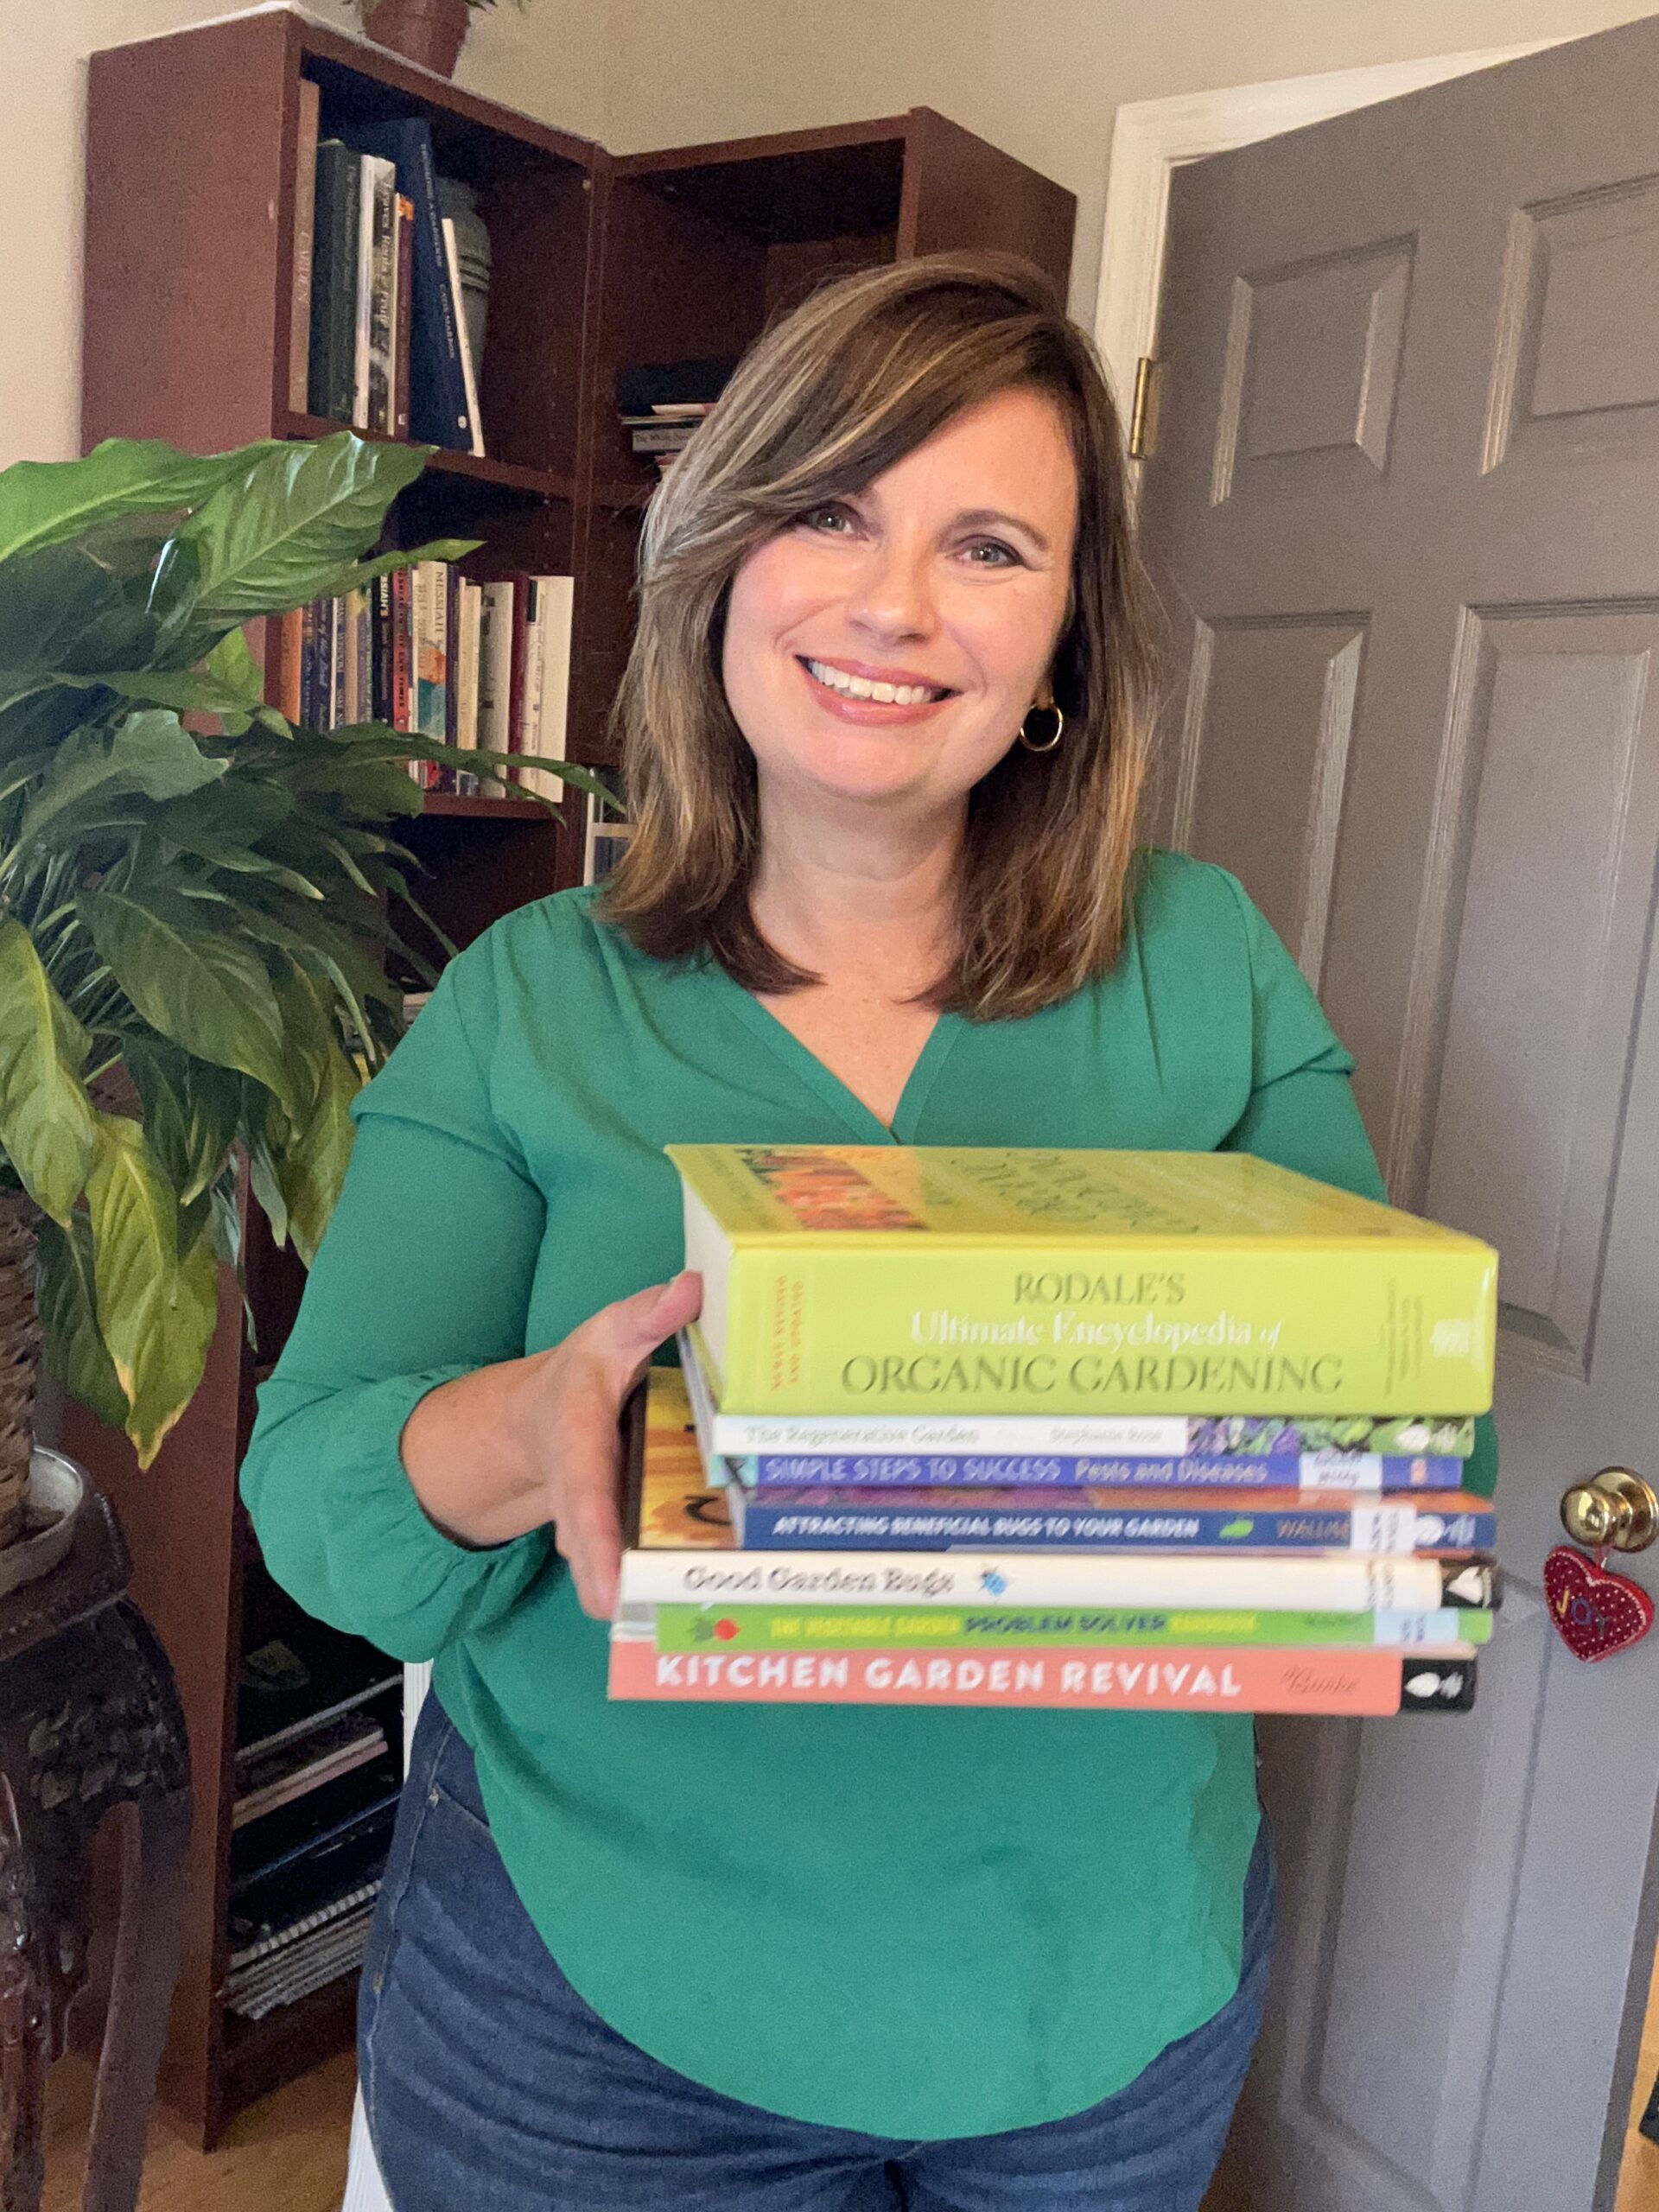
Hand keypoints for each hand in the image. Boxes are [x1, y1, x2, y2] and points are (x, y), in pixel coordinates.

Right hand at [513, 1269, 703, 1619]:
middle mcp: (579, 1492)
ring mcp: (593, 1521)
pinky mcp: (611, 1533)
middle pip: (588, 1543)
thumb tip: (693, 1286)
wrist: (540, 1412)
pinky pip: (626, 1563)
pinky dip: (647, 1586)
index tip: (602, 1581)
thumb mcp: (611, 1332)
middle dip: (603, 1577)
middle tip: (619, 1614)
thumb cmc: (585, 1371)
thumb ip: (649, 1314)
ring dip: (627, 1593)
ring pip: (604, 1563)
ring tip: (655, 1621)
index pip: (583, 1492)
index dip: (594, 1535)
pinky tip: (683, 1609)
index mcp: (578, 1442)